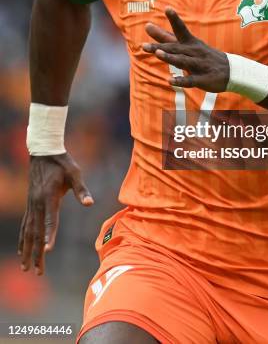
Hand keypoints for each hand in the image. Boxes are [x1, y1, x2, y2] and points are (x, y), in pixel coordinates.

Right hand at [18, 153, 93, 274]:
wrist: (44, 152)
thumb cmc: (63, 163)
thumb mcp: (75, 173)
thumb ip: (81, 189)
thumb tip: (89, 204)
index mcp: (49, 197)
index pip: (50, 221)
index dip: (50, 236)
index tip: (48, 252)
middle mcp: (37, 203)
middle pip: (37, 232)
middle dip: (37, 253)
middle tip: (38, 272)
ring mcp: (31, 204)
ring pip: (28, 232)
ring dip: (27, 250)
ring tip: (26, 268)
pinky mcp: (30, 204)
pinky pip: (24, 225)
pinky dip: (23, 239)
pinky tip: (22, 249)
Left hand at [142, 8, 229, 92]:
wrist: (231, 71)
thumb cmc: (203, 55)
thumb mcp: (186, 44)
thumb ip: (165, 36)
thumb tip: (146, 26)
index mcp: (190, 42)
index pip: (181, 29)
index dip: (175, 19)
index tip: (167, 8)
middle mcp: (194, 52)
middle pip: (175, 48)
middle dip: (160, 46)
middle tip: (143, 46)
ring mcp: (199, 65)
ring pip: (183, 61)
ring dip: (170, 58)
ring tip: (157, 53)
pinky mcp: (203, 79)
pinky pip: (191, 80)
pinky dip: (180, 81)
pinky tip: (170, 81)